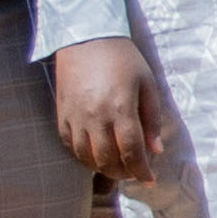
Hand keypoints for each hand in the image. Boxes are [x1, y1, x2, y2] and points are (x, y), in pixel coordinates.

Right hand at [51, 35, 169, 181]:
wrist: (87, 38)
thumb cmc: (124, 59)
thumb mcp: (147, 84)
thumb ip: (152, 119)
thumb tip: (155, 150)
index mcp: (120, 108)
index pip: (131, 151)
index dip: (141, 170)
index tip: (150, 179)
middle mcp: (94, 116)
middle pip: (107, 159)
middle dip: (123, 172)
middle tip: (134, 173)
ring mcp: (74, 116)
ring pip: (85, 156)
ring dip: (102, 168)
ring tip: (116, 166)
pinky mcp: (61, 113)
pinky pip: (69, 144)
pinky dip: (82, 156)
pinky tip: (95, 155)